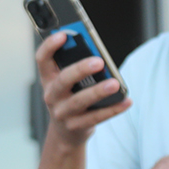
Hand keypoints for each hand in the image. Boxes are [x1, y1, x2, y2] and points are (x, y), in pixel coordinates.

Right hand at [35, 32, 129, 151]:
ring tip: (115, 83)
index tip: (64, 35)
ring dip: (98, 91)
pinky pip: (96, 117)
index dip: (50, 46)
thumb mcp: (68, 83)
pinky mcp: (76, 126)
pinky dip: (113, 109)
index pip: (42, 59)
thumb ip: (78, 67)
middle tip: (99, 61)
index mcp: (49, 78)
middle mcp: (52, 95)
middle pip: (63, 79)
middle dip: (80, 69)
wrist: (66, 133)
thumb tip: (100, 56)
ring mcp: (62, 112)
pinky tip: (126, 101)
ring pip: (80, 101)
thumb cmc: (70, 98)